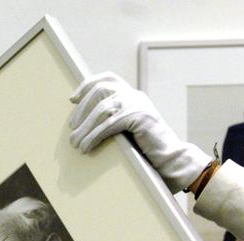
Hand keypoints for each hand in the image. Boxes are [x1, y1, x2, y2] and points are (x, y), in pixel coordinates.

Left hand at [69, 71, 210, 193]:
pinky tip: (87, 147)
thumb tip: (86, 124)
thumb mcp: (129, 128)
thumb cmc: (148, 148)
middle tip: (72, 128)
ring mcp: (138, 105)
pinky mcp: (139, 118)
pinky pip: (109, 124)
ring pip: (102, 109)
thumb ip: (115, 120)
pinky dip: (94, 136)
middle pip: (100, 91)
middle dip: (82, 110)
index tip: (72, 99)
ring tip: (75, 143)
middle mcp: (135, 95)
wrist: (172, 158)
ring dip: (85, 127)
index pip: (107, 79)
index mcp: (133, 95)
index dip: (87, 85)